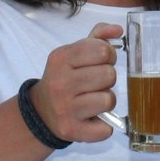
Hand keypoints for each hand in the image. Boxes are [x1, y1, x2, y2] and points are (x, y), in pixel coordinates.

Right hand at [29, 22, 121, 144]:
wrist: (41, 111)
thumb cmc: (64, 78)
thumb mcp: (73, 54)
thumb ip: (97, 38)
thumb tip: (118, 30)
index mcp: (61, 58)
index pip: (102, 50)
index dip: (109, 55)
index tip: (102, 62)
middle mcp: (60, 83)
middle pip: (109, 75)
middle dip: (107, 80)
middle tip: (96, 83)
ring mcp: (65, 108)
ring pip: (109, 100)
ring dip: (106, 101)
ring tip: (93, 100)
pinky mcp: (71, 130)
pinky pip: (105, 129)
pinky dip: (103, 126)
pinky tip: (92, 119)